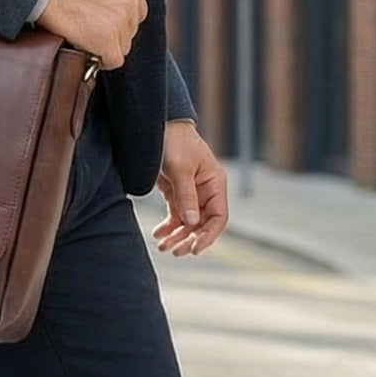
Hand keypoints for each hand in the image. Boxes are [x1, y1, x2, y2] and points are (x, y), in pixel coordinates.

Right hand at [35, 0, 146, 69]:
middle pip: (130, 30)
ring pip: (122, 46)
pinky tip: (89, 50)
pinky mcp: (109, 42)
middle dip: (113, 32)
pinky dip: (102, 60)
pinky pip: (113, 60)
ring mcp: (122, 24)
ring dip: (106, 45)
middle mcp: (131, 4)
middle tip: (93, 28)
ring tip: (87, 36)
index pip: (136, 12)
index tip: (106, 21)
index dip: (119, 19)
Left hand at [153, 121, 228, 256]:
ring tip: (162, 247)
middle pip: (202, 224)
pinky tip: (159, 234)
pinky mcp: (175, 192)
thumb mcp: (180, 168)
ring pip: (187, 223)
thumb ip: (186, 195)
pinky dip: (168, 226)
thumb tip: (192, 223)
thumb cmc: (174, 141)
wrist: (156, 125)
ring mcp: (190, 193)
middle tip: (174, 251)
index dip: (208, 235)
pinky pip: (175, 215)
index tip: (194, 248)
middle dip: (189, 239)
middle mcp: (206, 191)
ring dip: (177, 236)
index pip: (218, 217)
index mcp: (215, 183)